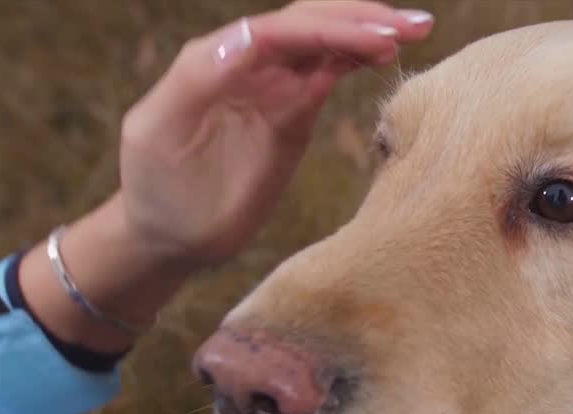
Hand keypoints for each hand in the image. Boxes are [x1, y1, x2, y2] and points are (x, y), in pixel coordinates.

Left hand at [19, 2, 431, 351]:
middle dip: (359, 19)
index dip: (328, 31)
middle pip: (307, 25)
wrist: (168, 234)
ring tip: (415, 31)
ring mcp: (270, 86)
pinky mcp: (290, 113)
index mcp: (212, 61)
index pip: (277, 32)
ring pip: (322, 43)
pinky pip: (325, 74)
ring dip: (366, 32)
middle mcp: (244, 64)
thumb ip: (196, 81)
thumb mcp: (159, 135)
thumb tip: (243, 37)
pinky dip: (354, 59)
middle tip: (412, 26)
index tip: (376, 41)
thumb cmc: (157, 190)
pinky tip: (386, 55)